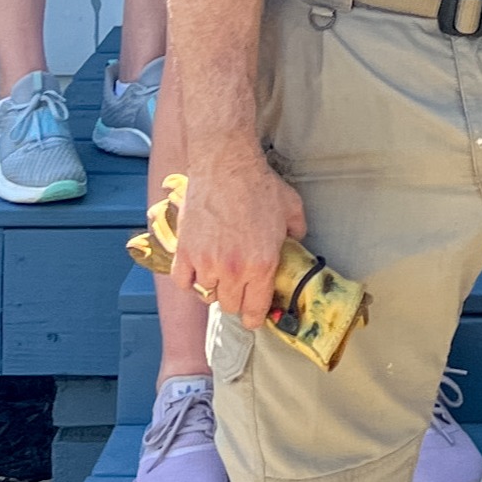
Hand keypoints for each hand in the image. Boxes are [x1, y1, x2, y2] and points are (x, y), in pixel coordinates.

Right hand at [166, 148, 308, 327]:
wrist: (225, 165)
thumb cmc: (259, 185)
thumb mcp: (292, 210)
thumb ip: (297, 234)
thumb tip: (297, 244)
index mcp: (262, 265)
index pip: (255, 310)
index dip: (255, 317)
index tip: (253, 316)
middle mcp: (233, 270)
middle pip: (230, 305)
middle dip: (236, 299)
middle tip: (239, 286)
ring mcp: (206, 262)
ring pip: (207, 294)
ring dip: (214, 287)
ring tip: (219, 272)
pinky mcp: (185, 252)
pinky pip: (183, 282)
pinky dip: (190, 281)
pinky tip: (197, 271)